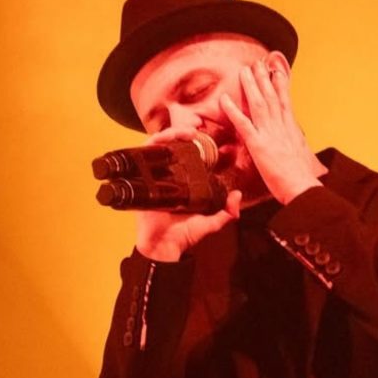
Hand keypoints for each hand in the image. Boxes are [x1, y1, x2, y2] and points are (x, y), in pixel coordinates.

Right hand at [133, 128, 241, 261]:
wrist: (164, 246)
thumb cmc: (184, 235)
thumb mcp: (210, 222)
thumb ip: (226, 212)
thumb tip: (237, 196)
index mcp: (184, 184)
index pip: (187, 158)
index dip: (194, 145)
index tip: (205, 138)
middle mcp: (168, 178)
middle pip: (172, 148)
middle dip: (181, 135)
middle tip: (193, 131)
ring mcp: (154, 177)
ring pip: (158, 148)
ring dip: (169, 135)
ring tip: (182, 132)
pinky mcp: (140, 179)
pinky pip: (142, 155)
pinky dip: (151, 144)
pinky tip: (162, 139)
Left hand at [219, 59, 324, 204]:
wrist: (302, 187)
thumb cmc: (301, 177)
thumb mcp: (301, 154)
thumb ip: (294, 143)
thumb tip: (294, 139)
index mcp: (291, 129)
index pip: (285, 102)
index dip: (280, 85)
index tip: (277, 71)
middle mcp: (281, 127)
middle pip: (271, 97)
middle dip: (264, 79)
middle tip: (257, 63)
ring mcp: (269, 134)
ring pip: (258, 104)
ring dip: (251, 86)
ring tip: (244, 71)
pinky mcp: (258, 145)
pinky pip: (243, 124)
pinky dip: (233, 110)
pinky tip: (224, 99)